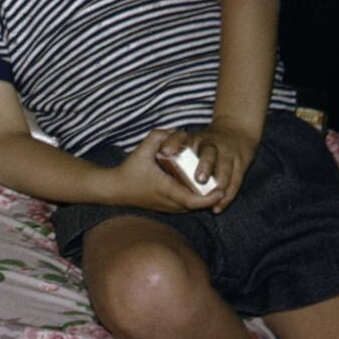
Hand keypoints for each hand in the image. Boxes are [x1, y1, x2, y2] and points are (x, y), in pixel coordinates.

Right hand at [110, 132, 225, 213]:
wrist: (114, 189)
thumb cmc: (128, 171)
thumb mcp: (142, 150)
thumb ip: (159, 136)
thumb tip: (177, 130)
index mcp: (167, 190)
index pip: (195, 201)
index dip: (211, 198)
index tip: (222, 190)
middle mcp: (170, 203)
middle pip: (199, 206)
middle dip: (213, 197)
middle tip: (224, 184)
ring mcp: (168, 208)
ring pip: (193, 207)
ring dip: (204, 198)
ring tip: (216, 185)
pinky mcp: (166, 208)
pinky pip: (186, 205)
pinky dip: (195, 198)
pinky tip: (199, 186)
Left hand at [157, 122, 259, 213]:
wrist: (238, 131)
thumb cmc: (209, 140)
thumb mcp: (192, 138)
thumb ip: (174, 145)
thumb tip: (157, 154)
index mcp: (196, 138)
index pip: (183, 137)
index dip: (173, 143)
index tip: (164, 152)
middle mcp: (213, 144)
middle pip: (210, 153)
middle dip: (205, 166)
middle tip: (199, 179)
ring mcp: (229, 153)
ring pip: (225, 169)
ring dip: (219, 184)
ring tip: (211, 199)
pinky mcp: (240, 164)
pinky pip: (235, 181)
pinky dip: (227, 196)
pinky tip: (217, 208)